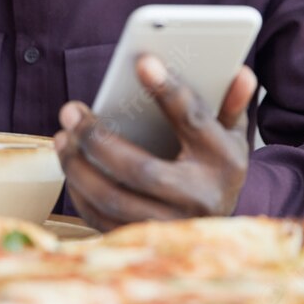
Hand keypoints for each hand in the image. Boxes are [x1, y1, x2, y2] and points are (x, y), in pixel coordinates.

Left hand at [54, 55, 256, 230]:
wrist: (219, 234)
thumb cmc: (215, 170)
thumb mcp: (231, 137)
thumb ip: (231, 104)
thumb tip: (240, 71)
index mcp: (223, 164)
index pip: (193, 121)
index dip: (168, 90)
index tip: (142, 61)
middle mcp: (199, 199)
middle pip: (140, 168)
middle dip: (98, 138)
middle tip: (71, 111)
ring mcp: (170, 226)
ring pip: (113, 199)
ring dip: (79, 166)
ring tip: (63, 137)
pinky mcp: (144, 242)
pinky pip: (102, 219)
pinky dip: (80, 191)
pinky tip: (70, 165)